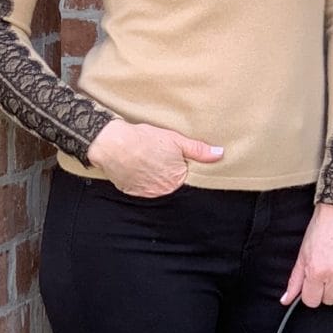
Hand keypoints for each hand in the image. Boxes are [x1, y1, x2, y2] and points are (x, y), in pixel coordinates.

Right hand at [86, 118, 223, 196]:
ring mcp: (144, 193)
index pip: (185, 176)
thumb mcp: (175, 140)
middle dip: (167, 171)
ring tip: (147, 159)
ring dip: (153, 176)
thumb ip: (198, 150)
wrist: (112, 143)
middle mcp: (161, 191)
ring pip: (154, 184)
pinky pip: (139, 186)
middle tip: (159, 156)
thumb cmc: (144, 140)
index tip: (174, 156)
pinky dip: (139, 177)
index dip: (181, 165)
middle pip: (170, 182)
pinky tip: (137, 165)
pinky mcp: (129, 190)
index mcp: (176, 180)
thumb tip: (219, 154)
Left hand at [281, 203, 332, 308]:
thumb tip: (286, 300)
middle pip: (327, 301)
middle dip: (325, 291)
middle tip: (326, 276)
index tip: (313, 286)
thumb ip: (294, 281)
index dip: (310, 294)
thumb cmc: (321, 229)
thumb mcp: (302, 255)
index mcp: (315, 270)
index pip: (311, 301)